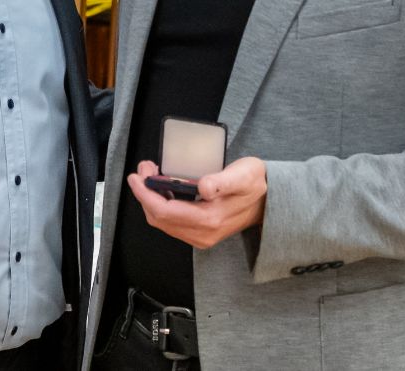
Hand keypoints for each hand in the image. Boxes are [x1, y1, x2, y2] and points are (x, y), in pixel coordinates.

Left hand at [126, 157, 267, 249]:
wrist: (267, 202)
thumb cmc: (254, 184)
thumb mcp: (243, 175)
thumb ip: (222, 181)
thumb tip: (203, 187)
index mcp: (210, 219)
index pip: (165, 211)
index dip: (145, 194)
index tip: (136, 177)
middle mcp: (202, 233)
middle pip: (159, 218)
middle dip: (145, 194)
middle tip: (144, 169)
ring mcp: (201, 236)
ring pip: (163, 222)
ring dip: (151, 200)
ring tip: (150, 175)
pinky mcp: (200, 233)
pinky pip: (171, 223)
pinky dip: (161, 205)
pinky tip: (162, 188)